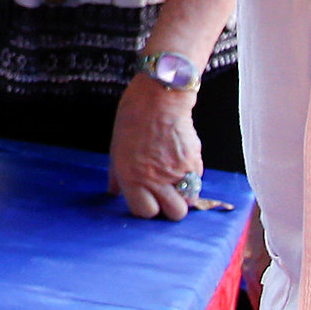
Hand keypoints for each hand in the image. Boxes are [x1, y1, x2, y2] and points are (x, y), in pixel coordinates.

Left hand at [109, 75, 203, 217]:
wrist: (160, 97)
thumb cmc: (134, 117)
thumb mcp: (117, 147)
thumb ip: (117, 174)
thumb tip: (113, 192)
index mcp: (131, 177)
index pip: (144, 212)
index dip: (148, 208)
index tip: (148, 200)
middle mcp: (154, 179)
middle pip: (173, 213)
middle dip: (171, 207)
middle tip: (166, 194)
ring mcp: (177, 171)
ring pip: (189, 199)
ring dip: (184, 194)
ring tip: (175, 180)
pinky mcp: (194, 161)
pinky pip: (197, 180)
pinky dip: (191, 177)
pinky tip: (181, 162)